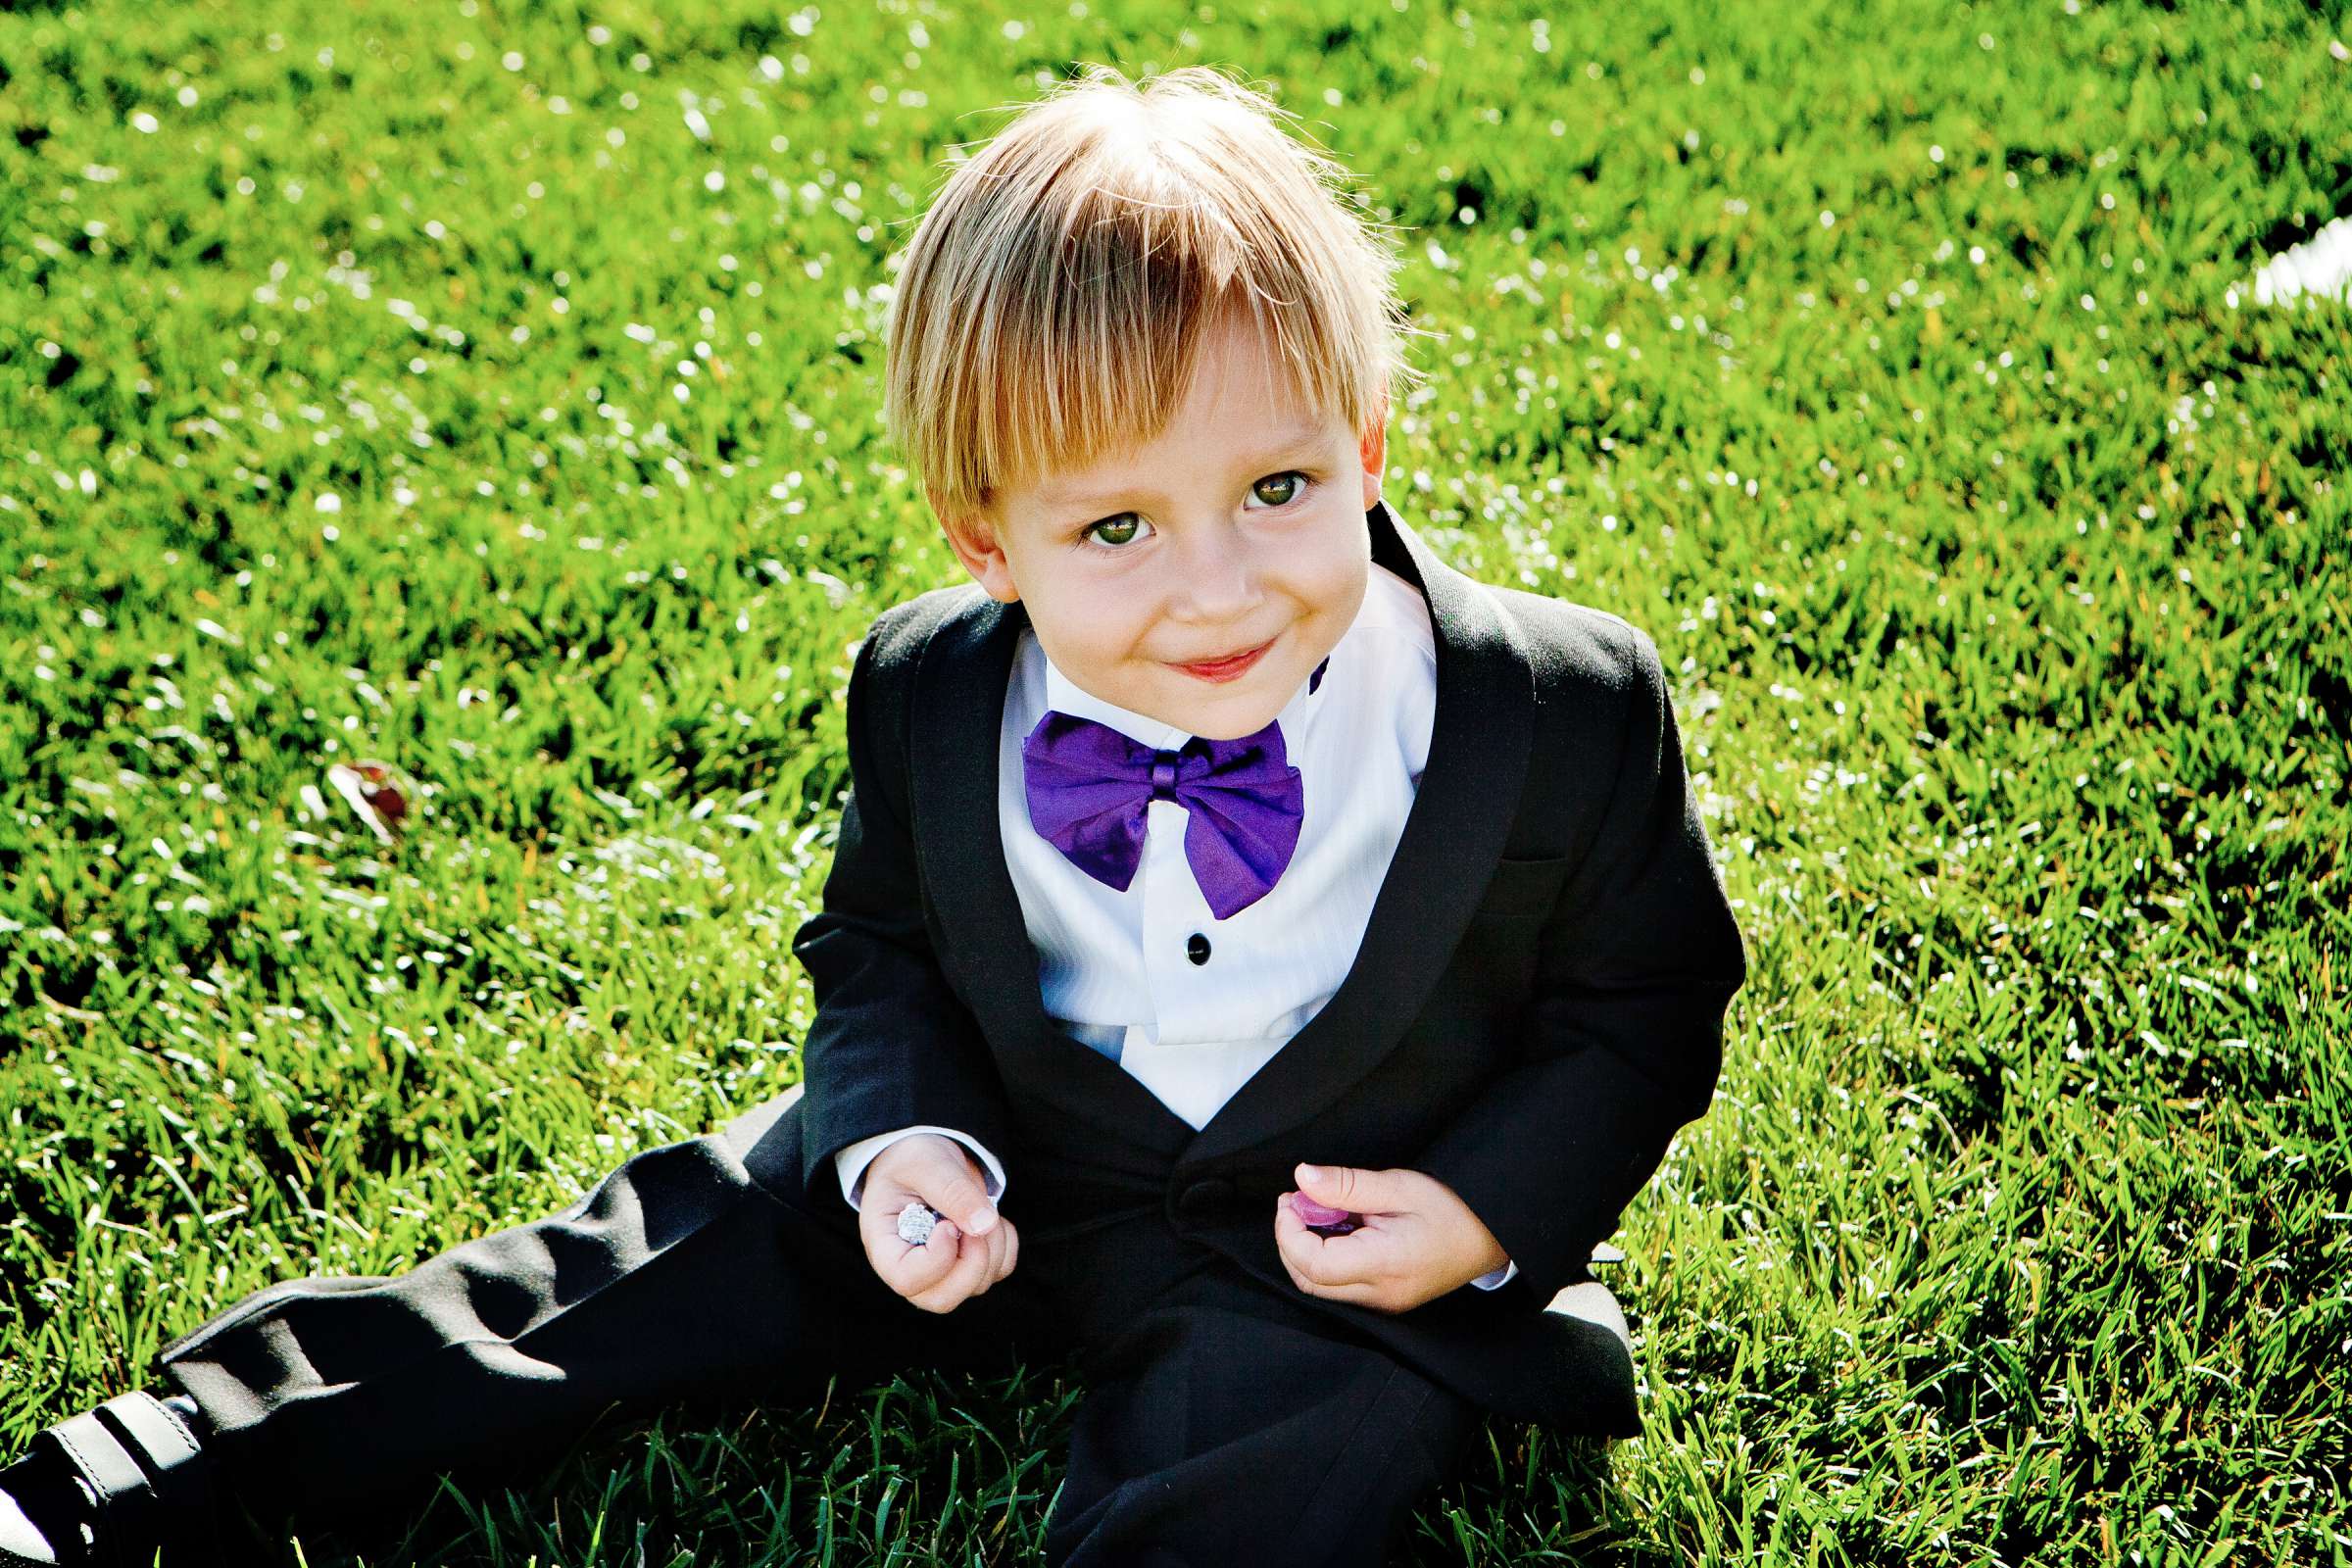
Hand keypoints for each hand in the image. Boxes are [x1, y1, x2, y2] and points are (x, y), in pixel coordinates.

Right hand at [858, 1134, 1020, 1313]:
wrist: (924, 1154)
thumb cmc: (912, 1158)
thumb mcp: (925, 1162)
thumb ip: (951, 1190)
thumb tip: (984, 1225)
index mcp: (884, 1244)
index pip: (905, 1280)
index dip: (936, 1260)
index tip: (948, 1225)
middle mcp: (910, 1266)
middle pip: (941, 1299)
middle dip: (972, 1264)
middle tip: (976, 1223)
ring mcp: (941, 1271)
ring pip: (975, 1286)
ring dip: (992, 1246)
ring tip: (981, 1207)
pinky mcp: (968, 1263)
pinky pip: (998, 1271)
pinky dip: (1006, 1244)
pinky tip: (991, 1216)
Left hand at [1273, 1162, 1508, 1314]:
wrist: (1490, 1237)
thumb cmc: (1452, 1209)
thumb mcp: (1399, 1186)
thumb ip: (1347, 1185)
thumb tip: (1302, 1178)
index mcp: (1385, 1265)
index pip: (1313, 1263)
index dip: (1289, 1232)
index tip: (1290, 1199)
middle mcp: (1380, 1294)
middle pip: (1309, 1281)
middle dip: (1290, 1240)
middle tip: (1297, 1201)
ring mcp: (1383, 1303)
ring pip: (1320, 1288)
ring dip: (1305, 1250)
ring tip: (1317, 1211)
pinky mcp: (1385, 1301)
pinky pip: (1339, 1287)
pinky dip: (1325, 1259)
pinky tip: (1338, 1229)